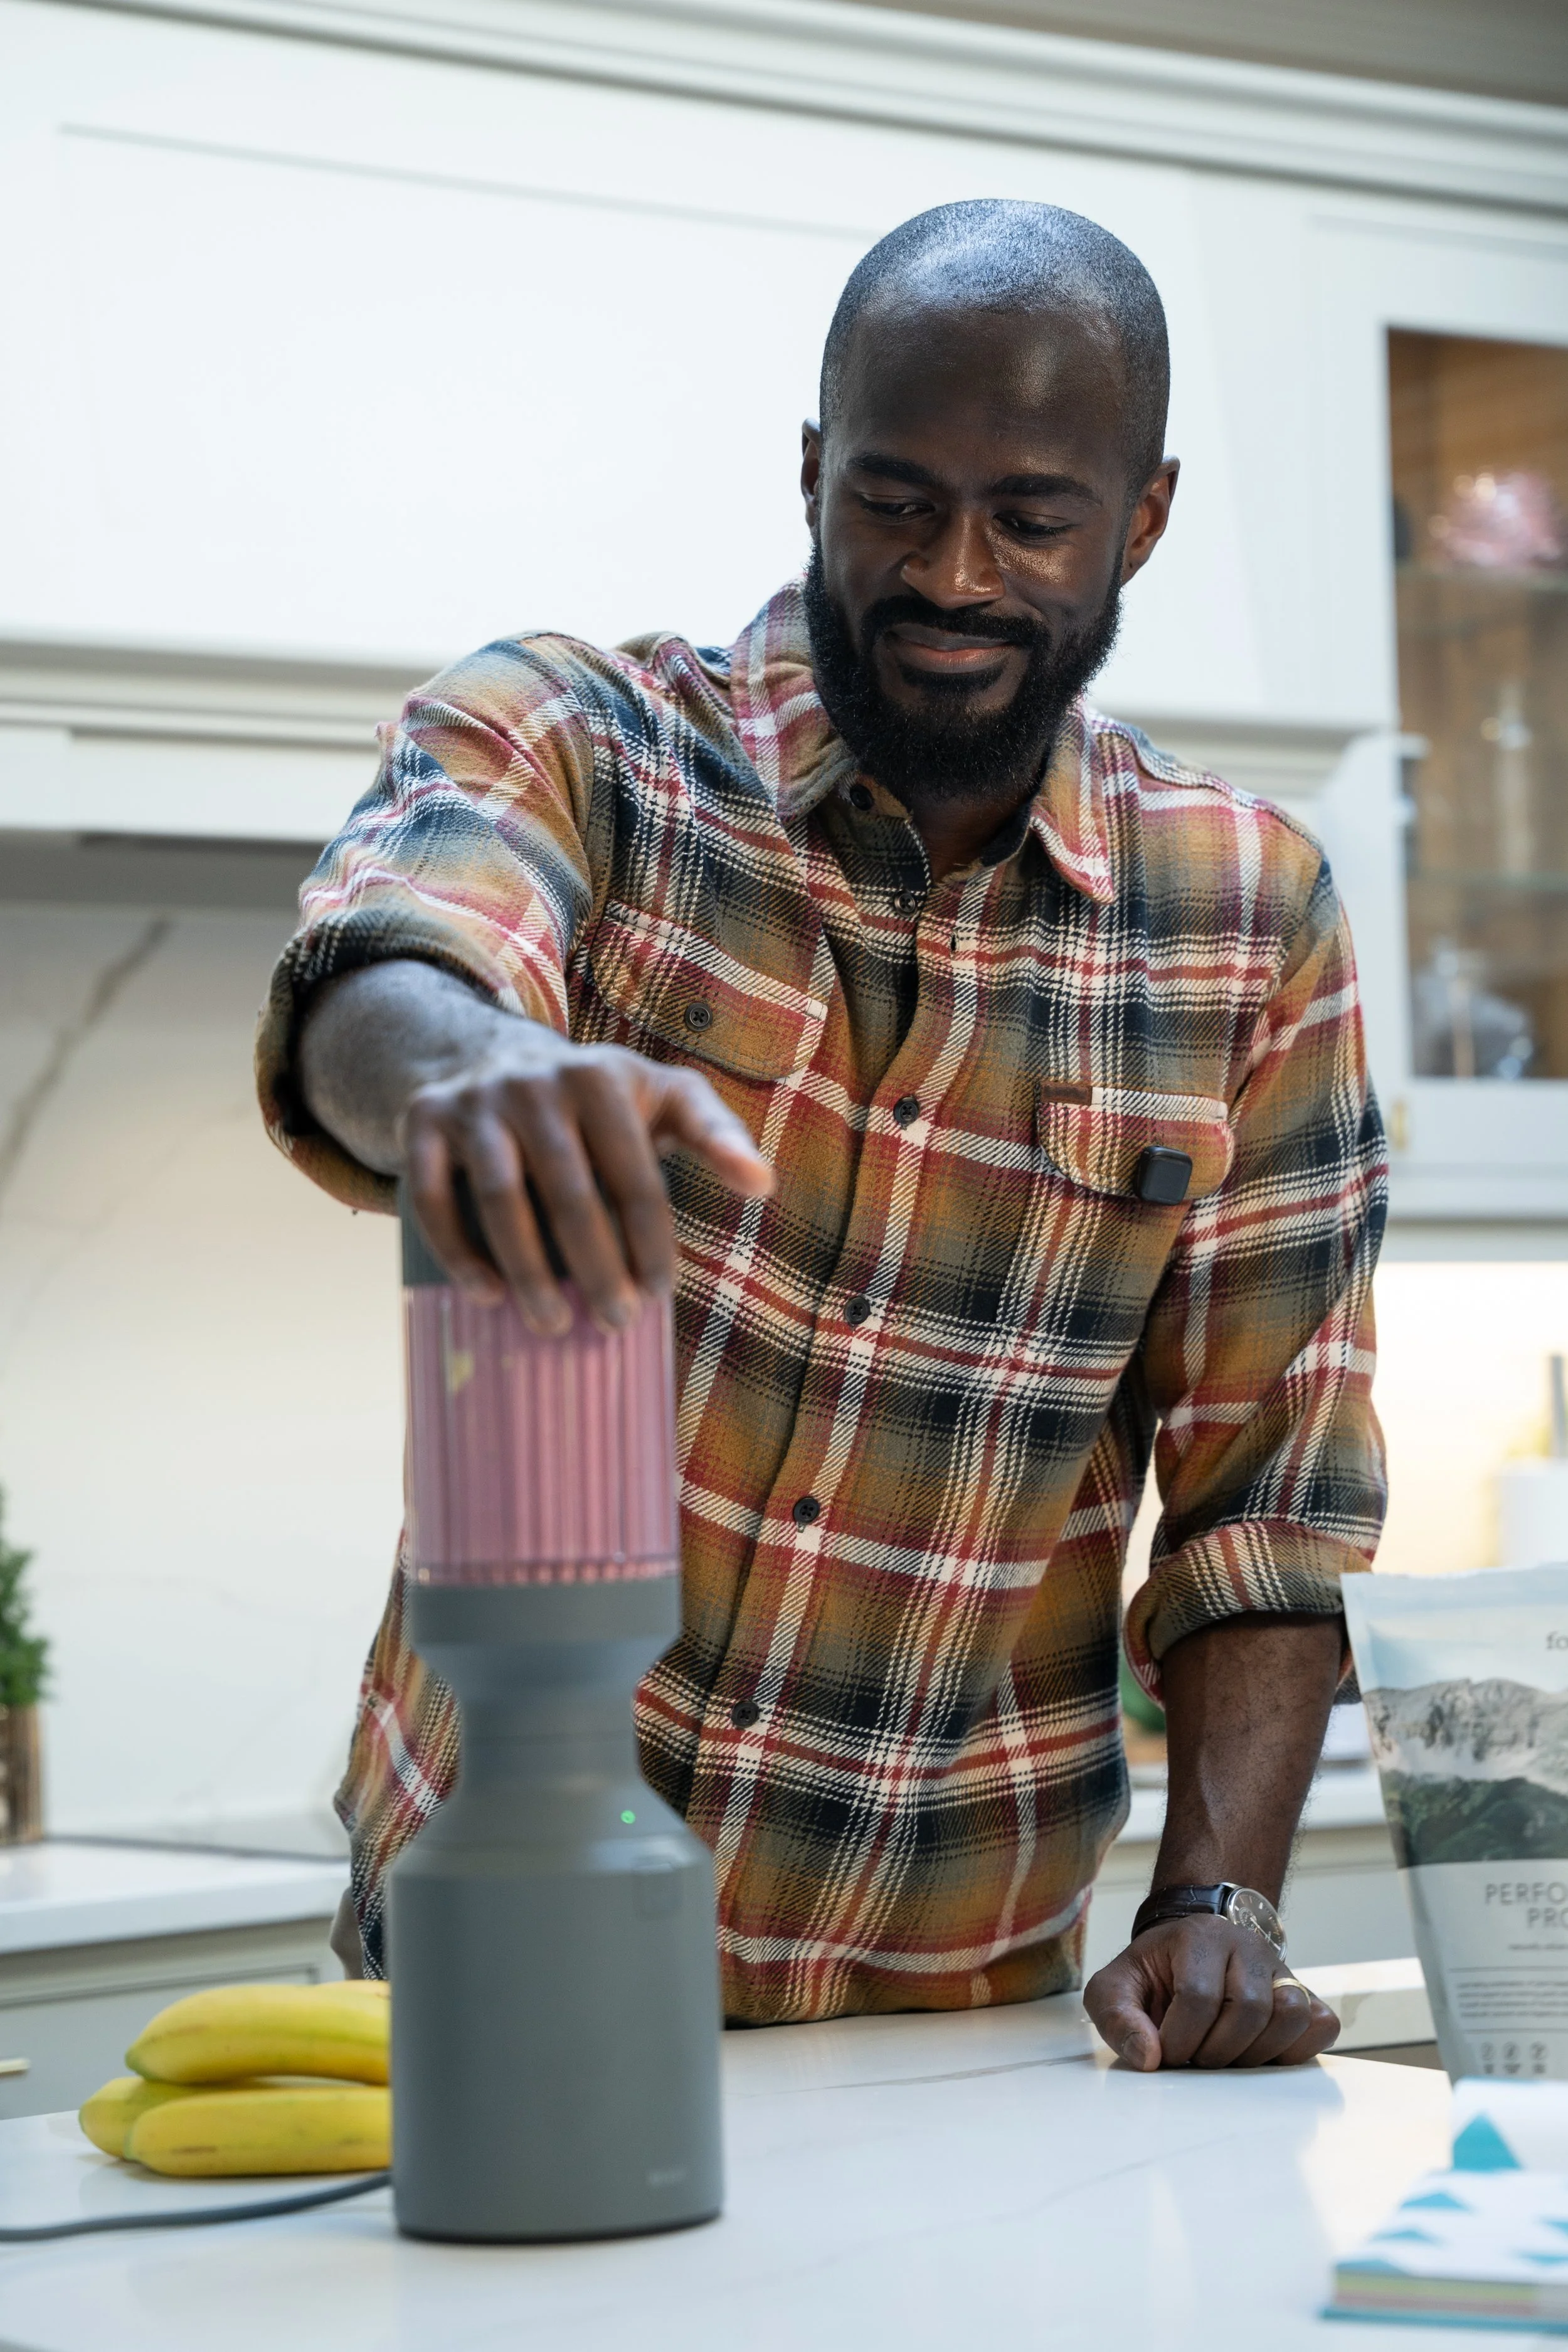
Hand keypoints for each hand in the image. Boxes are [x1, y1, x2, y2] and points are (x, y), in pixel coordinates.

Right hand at [401, 1017, 772, 1334]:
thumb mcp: (663, 1097)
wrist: (488, 1054)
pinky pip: (431, 1195)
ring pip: (500, 1198)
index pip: (635, 1176)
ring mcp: (475, 1102)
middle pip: (570, 1195)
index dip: (649, 1243)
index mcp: (602, 1078)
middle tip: (614, 1323)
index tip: (656, 1295)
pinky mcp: (423, 1120)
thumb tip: (764, 1185)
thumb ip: (717, 1134)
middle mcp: (535, 1083)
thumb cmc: (597, 1099)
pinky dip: (457, 1250)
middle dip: (596, 1269)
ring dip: (527, 1271)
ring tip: (552, 1324)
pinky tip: (486, 1295)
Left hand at [1083, 1916, 1338, 2069]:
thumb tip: (1148, 2057)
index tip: (1165, 2052)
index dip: (1179, 2039)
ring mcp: (1281, 1968)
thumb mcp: (1114, 1989)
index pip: (1198, 1996)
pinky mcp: (1305, 1992)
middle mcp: (1247, 1945)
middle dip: (1216, 2051)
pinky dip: (1296, 2049)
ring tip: (1227, 2056)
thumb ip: (1116, 2019)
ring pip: (1291, 2014)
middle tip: (1196, 2057)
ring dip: (1257, 2052)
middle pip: (1249, 2009)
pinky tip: (1260, 2054)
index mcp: (1200, 1935)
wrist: (1186, 1953)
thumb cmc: (1152, 1976)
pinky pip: (1321, 2024)